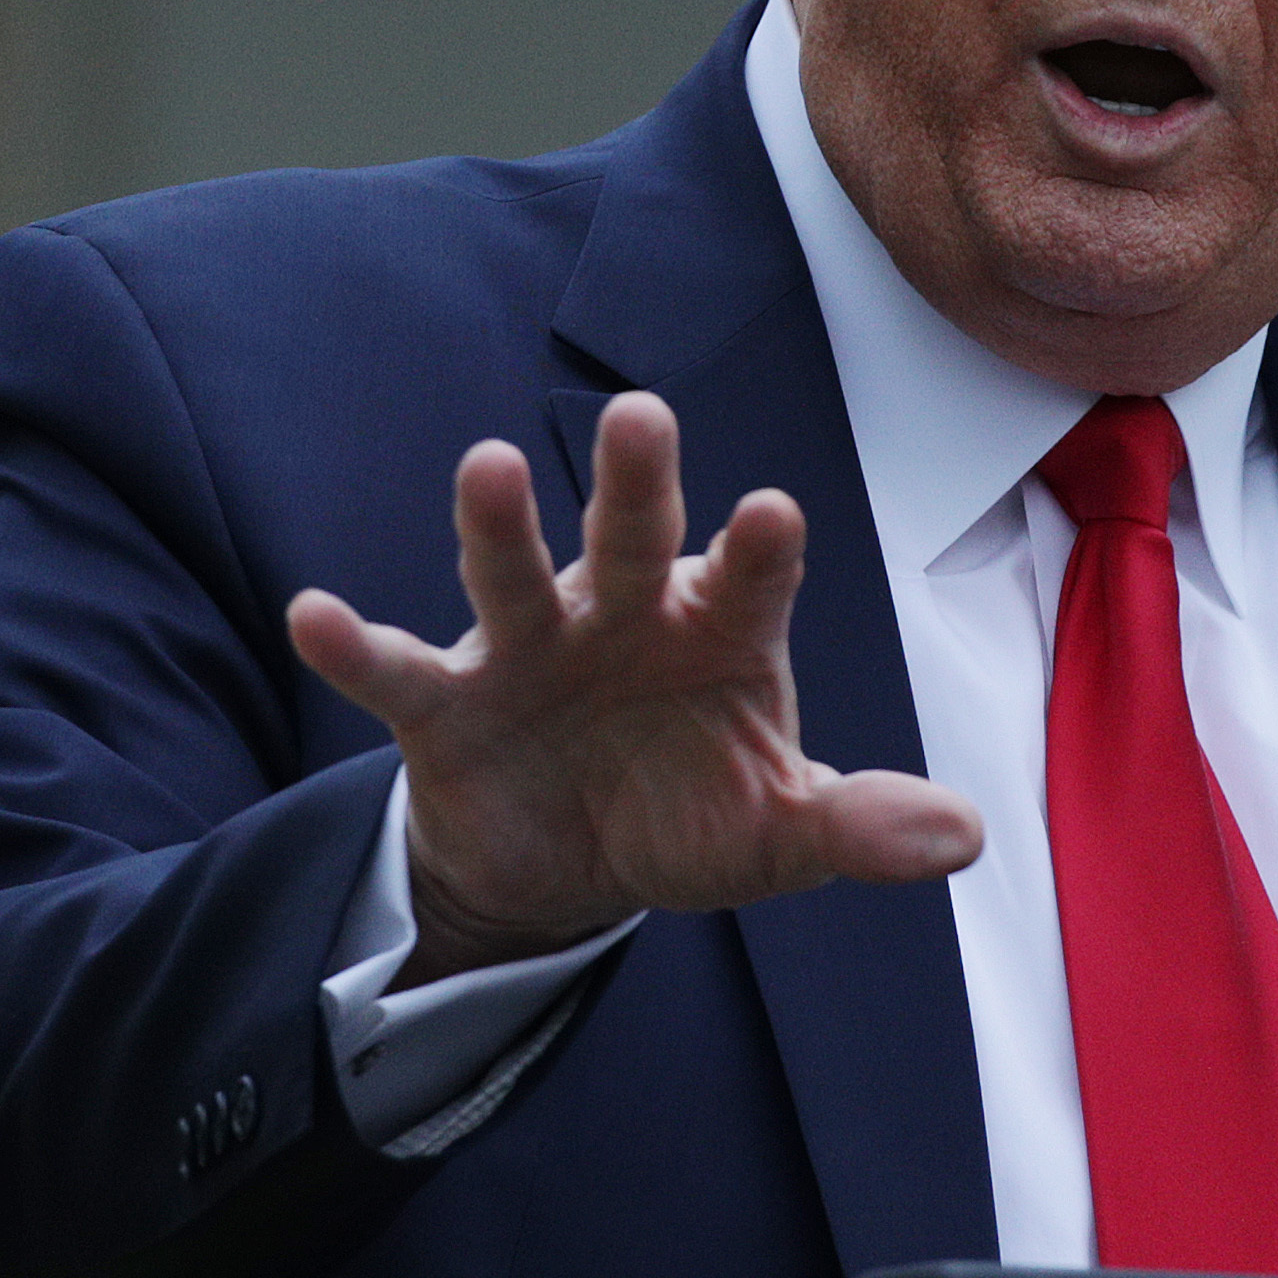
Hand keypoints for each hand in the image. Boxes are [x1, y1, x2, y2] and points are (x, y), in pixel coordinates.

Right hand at [288, 390, 983, 983]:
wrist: (570, 864)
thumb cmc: (690, 812)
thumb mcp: (777, 833)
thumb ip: (858, 826)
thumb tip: (966, 841)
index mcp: (719, 628)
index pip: (750, 578)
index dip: (759, 549)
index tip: (772, 514)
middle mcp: (624, 613)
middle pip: (631, 535)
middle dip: (635, 481)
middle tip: (641, 414)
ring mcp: (532, 649)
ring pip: (513, 575)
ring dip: (498, 527)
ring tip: (483, 466)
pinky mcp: (450, 704)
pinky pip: (398, 670)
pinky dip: (353, 647)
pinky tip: (311, 615)